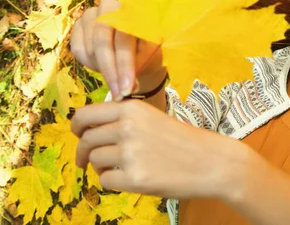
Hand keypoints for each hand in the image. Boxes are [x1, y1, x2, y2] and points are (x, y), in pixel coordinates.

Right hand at [69, 0, 166, 100]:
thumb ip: (141, 62)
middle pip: (102, 39)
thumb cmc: (149, 53)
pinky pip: (77, 48)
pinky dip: (89, 63)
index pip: (125, 35)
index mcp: (134, 9)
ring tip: (116, 79)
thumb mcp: (152, 55)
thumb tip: (129, 83)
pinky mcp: (79, 23)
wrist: (138, 52)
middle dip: (110, 71)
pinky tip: (102, 67)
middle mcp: (111, 4)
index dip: (124, 64)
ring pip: (88, 46)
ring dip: (101, 68)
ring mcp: (92, 12)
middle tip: (118, 93)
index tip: (127, 88)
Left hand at [71, 99, 247, 199]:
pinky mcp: (134, 178)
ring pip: (94, 160)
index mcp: (132, 109)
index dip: (76, 126)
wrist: (211, 162)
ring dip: (100, 166)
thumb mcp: (154, 118)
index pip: (86, 114)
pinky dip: (111, 181)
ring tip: (119, 168)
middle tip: (87, 160)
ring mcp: (130, 153)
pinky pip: (105, 180)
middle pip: (86, 139)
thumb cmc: (185, 141)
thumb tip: (91, 129)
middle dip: (83, 151)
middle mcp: (127, 127)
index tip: (78, 133)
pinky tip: (128, 178)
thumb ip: (125, 120)